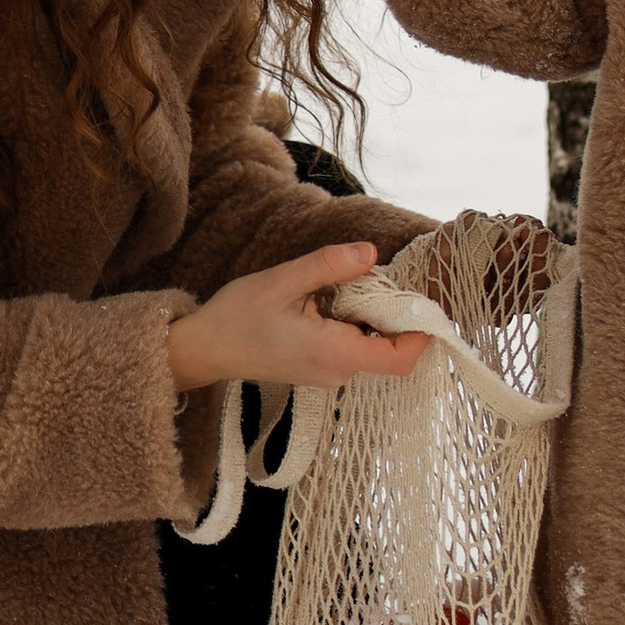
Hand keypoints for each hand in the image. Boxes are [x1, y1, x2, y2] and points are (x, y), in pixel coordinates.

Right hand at [167, 236, 429, 394]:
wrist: (204, 349)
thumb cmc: (238, 317)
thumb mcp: (284, 281)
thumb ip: (330, 266)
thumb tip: (371, 252)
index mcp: (335, 354)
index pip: (400, 358)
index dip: (419, 331)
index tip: (418, 296)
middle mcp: (338, 372)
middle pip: (389, 346)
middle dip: (388, 309)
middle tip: (366, 274)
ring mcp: (328, 372)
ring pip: (369, 343)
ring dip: (366, 311)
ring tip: (334, 283)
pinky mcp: (319, 366)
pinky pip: (351, 344)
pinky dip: (349, 319)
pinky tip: (322, 298)